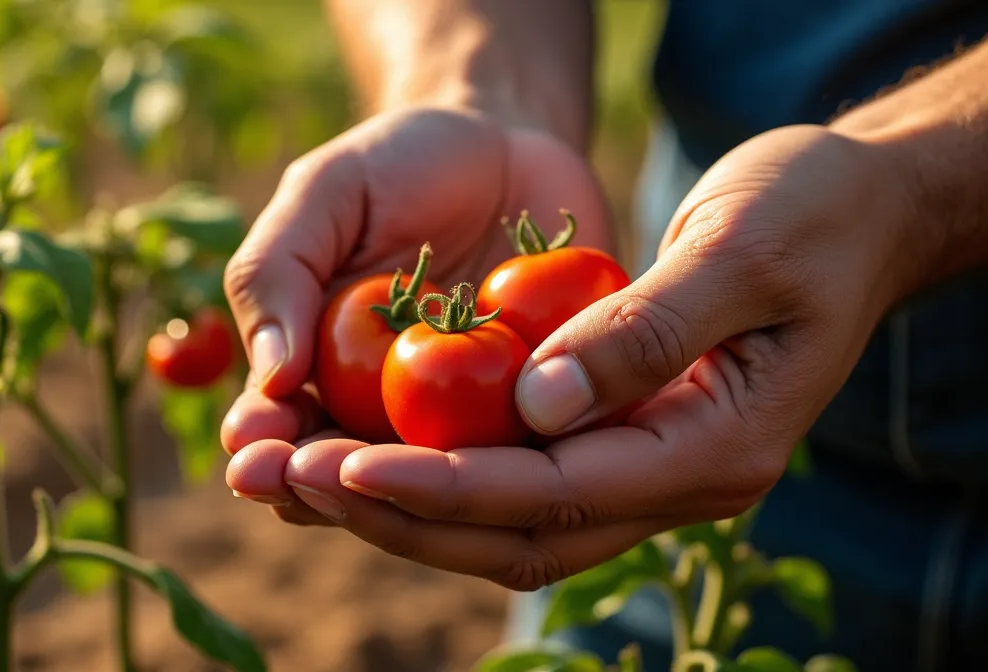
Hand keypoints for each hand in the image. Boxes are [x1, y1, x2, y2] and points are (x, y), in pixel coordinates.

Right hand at [221, 106, 610, 520]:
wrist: (512, 141)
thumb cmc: (398, 164)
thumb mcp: (325, 193)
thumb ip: (279, 270)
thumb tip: (269, 375)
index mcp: (317, 376)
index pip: (284, 432)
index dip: (265, 450)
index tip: (250, 455)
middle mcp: (387, 416)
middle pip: (353, 479)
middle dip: (323, 487)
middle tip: (303, 483)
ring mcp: (468, 422)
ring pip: (441, 485)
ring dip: (417, 496)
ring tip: (397, 488)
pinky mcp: (546, 408)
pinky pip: (535, 447)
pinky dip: (521, 461)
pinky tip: (506, 465)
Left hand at [228, 123, 920, 587]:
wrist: (859, 209)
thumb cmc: (814, 211)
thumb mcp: (741, 251)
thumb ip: (644, 332)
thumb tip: (535, 405)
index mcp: (718, 450)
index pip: (556, 492)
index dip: (445, 485)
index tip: (348, 461)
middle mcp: (680, 483)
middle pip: (518, 532)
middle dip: (403, 513)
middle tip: (298, 478)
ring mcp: (651, 468)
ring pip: (510, 522)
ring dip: (407, 507)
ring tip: (309, 473)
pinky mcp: (623, 439)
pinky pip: (519, 479)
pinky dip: (441, 473)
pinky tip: (371, 445)